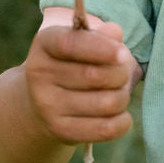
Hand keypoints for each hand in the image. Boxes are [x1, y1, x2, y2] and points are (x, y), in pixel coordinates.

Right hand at [25, 20, 136, 144]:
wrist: (43, 105)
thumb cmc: (74, 66)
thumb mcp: (83, 45)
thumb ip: (101, 37)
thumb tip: (114, 32)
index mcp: (44, 44)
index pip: (70, 43)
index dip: (100, 48)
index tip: (123, 53)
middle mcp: (40, 74)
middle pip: (96, 75)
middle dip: (121, 73)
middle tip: (122, 73)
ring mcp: (47, 105)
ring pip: (107, 103)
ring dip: (123, 97)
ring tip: (117, 93)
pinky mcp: (60, 130)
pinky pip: (106, 129)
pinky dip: (123, 121)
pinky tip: (120, 114)